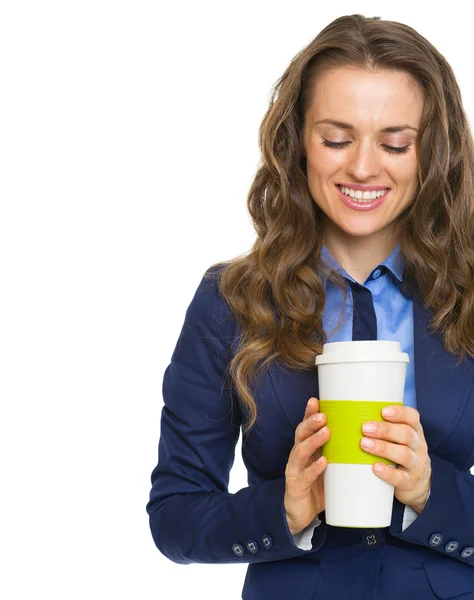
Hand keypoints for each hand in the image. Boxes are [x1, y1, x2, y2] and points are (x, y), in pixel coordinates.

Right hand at [284, 397, 328, 535]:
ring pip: (301, 451)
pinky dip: (314, 468)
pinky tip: (324, 462)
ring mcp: (295, 470)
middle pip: (301, 434)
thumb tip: (368, 438)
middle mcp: (298, 455)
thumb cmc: (318, 486)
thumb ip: (341, 453)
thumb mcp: (329, 466)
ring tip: (326, 431)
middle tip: (323, 415)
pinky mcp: (296, 487)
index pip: (306, 427)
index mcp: (306, 448)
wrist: (301, 514)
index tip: (316, 400)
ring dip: (313, 440)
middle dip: (311, 423)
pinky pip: (305, 476)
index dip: (309, 413)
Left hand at [360, 405, 431, 511]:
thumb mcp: (398, 439)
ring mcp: (416, 465)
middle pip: (406, 434)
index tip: (383, 411)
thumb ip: (382, 427)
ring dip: (383, 448)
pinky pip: (400, 477)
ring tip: (364, 444)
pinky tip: (375, 467)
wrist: (417, 485)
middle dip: (385, 430)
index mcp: (414, 431)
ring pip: (404, 454)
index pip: (413, 417)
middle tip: (365, 428)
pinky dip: (387, 472)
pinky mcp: (409, 482)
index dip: (400, 413)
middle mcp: (418, 446)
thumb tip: (349, 415)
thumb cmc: (399, 453)